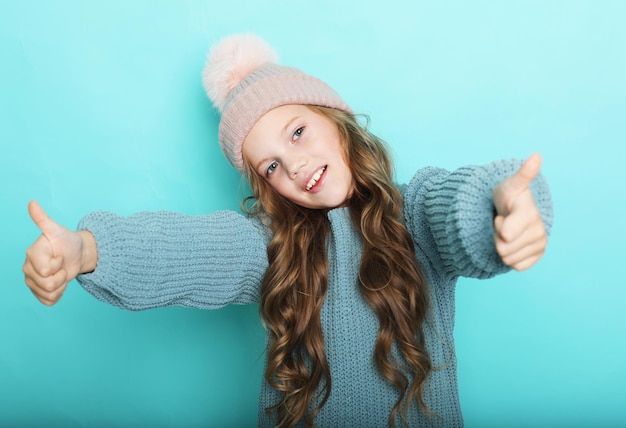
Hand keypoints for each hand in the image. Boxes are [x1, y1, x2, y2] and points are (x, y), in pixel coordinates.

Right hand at [23, 201, 96, 305]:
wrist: (76, 254)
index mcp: (31, 254)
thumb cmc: (67, 241)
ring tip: (61, 273)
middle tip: (62, 265)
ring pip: (49, 294)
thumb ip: (43, 219)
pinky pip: (49, 301)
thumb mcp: (57, 230)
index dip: (58, 264)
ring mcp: (32, 282)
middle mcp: (27, 269)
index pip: (46, 270)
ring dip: (61, 285)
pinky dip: (59, 295)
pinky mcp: (38, 292)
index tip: (59, 255)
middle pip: (48, 284)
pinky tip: (60, 284)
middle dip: (61, 275)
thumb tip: (32, 203)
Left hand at [492, 154, 547, 270]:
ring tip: (506, 231)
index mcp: (530, 213)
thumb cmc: (508, 196)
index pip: (506, 234)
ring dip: (502, 246)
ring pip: (508, 258)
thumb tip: (536, 156)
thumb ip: (523, 174)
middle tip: (502, 222)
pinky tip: (512, 243)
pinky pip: (516, 266)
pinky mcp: (537, 256)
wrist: (512, 210)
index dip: (499, 228)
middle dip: (497, 236)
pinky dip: (509, 258)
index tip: (501, 216)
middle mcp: (539, 229)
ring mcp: (539, 243)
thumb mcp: (511, 184)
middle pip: (504, 249)